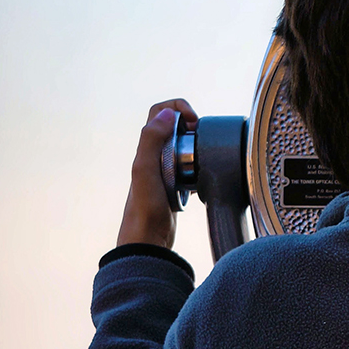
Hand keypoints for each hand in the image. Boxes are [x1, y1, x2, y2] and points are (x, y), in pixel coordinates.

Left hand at [118, 99, 197, 248]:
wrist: (147, 240)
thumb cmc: (144, 208)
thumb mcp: (145, 169)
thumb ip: (152, 139)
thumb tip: (168, 115)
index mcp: (146, 148)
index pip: (160, 111)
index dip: (179, 109)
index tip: (194, 123)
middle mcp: (154, 156)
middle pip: (175, 126)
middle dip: (193, 128)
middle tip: (202, 140)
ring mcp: (165, 171)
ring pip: (186, 147)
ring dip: (197, 149)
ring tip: (203, 161)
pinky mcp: (175, 185)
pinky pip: (191, 168)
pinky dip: (200, 169)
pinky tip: (201, 181)